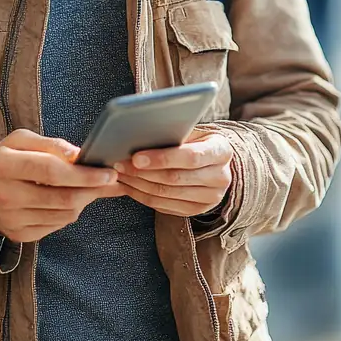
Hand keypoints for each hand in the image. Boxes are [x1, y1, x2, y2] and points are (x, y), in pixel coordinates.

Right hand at [0, 129, 121, 241]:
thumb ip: (51, 144)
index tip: (108, 172)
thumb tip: (78, 155)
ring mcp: (12, 220)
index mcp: (3, 165)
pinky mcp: (20, 235)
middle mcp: (5, 196)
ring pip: (64, 215)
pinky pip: (57, 226)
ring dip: (85, 200)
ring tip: (91, 187)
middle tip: (111, 180)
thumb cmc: (7, 160)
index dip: (83, 173)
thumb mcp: (21, 141)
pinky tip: (72, 199)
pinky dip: (70, 212)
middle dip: (92, 189)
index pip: (51, 171)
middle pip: (62, 197)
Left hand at [113, 131, 233, 217]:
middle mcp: (220, 177)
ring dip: (138, 184)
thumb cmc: (199, 141)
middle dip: (142, 172)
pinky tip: (129, 185)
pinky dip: (142, 196)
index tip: (136, 157)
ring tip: (120, 173)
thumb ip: (174, 133)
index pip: (191, 157)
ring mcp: (210, 198)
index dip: (162, 158)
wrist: (215, 162)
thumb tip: (141, 134)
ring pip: (166, 194)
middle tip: (119, 164)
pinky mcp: (197, 210)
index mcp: (221, 151)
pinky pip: (164, 206)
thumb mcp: (194, 130)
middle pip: (175, 178)